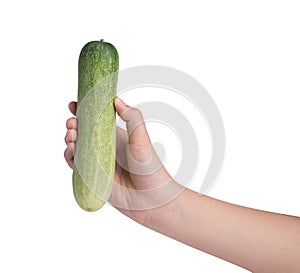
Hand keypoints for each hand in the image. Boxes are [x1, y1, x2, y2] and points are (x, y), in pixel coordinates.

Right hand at [64, 97, 180, 224]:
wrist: (150, 199)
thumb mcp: (142, 139)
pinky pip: (76, 165)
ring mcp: (97, 162)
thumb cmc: (150, 167)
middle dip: (73, 124)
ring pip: (76, 147)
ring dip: (69, 139)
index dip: (83, 111)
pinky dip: (69, 157)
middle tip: (72, 123)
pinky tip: (70, 150)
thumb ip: (132, 118)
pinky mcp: (92, 178)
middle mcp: (104, 148)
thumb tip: (116, 100)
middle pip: (82, 132)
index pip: (96, 120)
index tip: (73, 104)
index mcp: (114, 136)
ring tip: (71, 136)